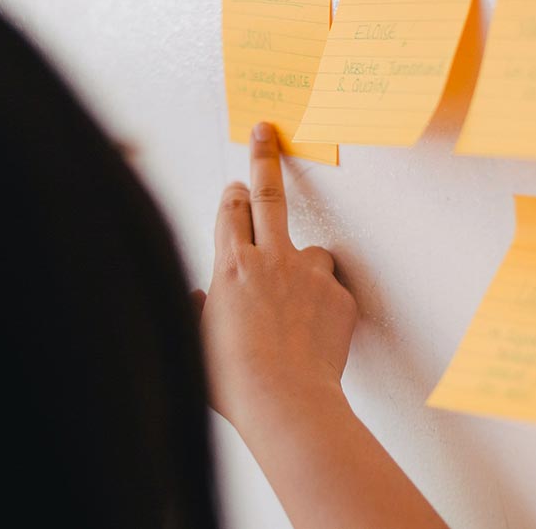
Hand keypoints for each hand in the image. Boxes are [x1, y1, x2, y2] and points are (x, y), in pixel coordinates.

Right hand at [197, 122, 357, 433]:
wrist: (286, 403)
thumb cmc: (234, 381)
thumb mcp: (197, 342)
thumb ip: (198, 310)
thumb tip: (200, 297)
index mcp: (231, 267)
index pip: (229, 212)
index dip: (231, 196)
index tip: (234, 185)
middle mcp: (271, 259)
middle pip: (267, 195)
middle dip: (264, 158)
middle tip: (267, 131)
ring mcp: (309, 274)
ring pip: (311, 251)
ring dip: (304, 265)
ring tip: (297, 305)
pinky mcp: (339, 295)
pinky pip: (331, 291)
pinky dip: (324, 305)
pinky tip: (315, 335)